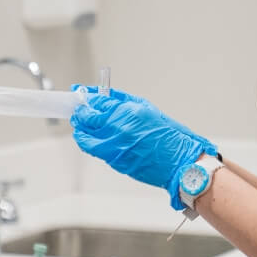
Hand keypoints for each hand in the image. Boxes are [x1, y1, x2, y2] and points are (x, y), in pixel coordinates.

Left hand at [70, 92, 216, 209]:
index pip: (99, 100)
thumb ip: (125, 103)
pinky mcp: (113, 158)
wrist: (178, 162)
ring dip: (80, 126)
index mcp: (129, 110)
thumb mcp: (148, 110)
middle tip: (78, 108)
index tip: (82, 94)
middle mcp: (119, 125)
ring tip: (79, 122)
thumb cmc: (169, 136)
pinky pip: (91, 147)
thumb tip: (106, 97)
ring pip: (85, 132)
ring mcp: (114, 142)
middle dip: (81, 111)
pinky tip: (83, 136)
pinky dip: (84, 140)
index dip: (88, 97)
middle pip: (88, 115)